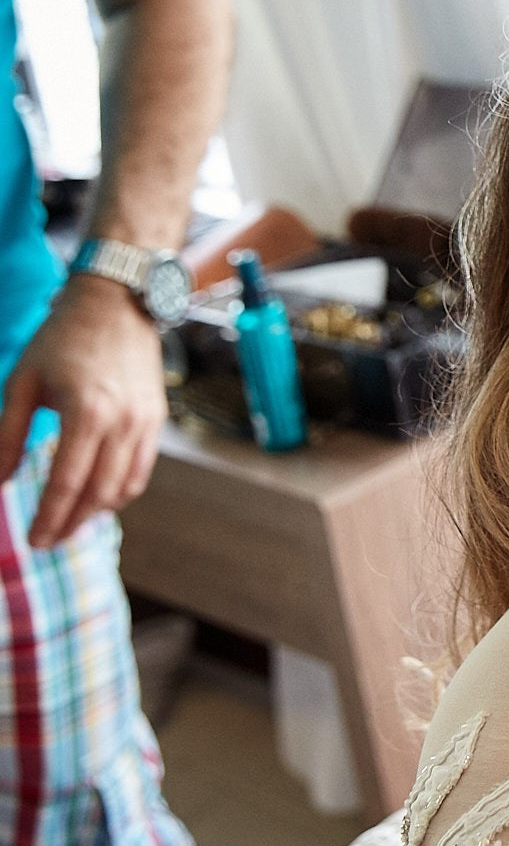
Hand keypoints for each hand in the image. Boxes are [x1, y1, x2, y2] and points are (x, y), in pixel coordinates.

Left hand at [0, 276, 167, 547]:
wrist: (116, 304)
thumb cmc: (62, 339)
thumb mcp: (23, 383)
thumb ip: (9, 436)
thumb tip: (1, 481)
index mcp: (86, 412)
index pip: (67, 482)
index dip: (49, 516)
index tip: (34, 540)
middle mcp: (123, 422)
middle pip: (99, 493)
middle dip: (72, 523)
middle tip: (48, 541)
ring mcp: (145, 422)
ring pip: (125, 487)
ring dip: (97, 512)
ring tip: (71, 523)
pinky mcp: (156, 419)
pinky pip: (142, 469)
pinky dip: (120, 491)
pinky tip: (97, 497)